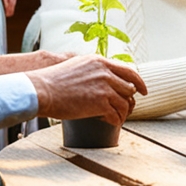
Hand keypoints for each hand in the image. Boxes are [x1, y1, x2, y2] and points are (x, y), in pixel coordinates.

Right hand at [27, 52, 146, 124]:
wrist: (41, 90)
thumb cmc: (53, 80)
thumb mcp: (77, 65)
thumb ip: (92, 69)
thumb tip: (102, 76)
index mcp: (100, 62)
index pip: (129, 71)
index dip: (139, 82)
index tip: (143, 90)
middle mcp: (105, 73)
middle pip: (130, 88)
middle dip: (130, 100)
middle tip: (128, 108)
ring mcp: (104, 88)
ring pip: (125, 103)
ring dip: (124, 113)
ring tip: (120, 118)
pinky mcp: (100, 104)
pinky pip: (116, 115)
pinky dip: (116, 121)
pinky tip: (113, 123)